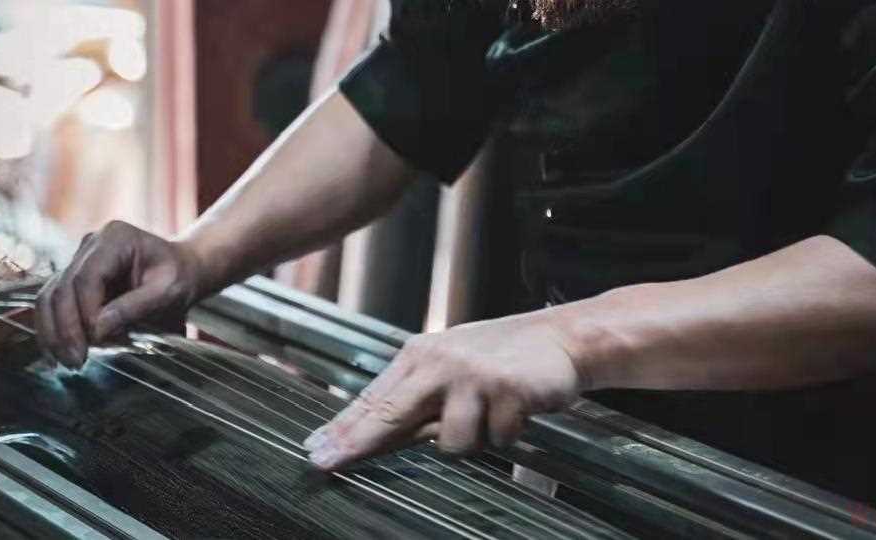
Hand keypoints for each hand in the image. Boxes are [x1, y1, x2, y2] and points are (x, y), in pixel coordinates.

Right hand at [35, 221, 205, 366]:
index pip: (87, 277)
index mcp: (115, 238)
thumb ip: (135, 307)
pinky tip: (59, 353)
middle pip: (61, 288)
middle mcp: (90, 246)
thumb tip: (97, 329)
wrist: (182, 270)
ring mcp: (79, 262)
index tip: (96, 341)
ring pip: (49, 297)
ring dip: (54, 333)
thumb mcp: (169, 291)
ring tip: (66, 362)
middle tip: (76, 361)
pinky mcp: (75, 280)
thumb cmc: (180, 277)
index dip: (85, 312)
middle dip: (66, 328)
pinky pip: (54, 305)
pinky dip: (54, 330)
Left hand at [302, 310, 584, 470]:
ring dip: (473, 439)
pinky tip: (515, 410)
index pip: (375, 398)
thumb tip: (368, 433)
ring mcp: (473, 375)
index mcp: (421, 355)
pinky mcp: (506, 389)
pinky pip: (495, 439)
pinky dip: (507, 433)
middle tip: (327, 463)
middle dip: (357, 443)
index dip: (344, 428)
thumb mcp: (450, 366)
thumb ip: (414, 397)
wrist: (559, 338)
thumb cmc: (501, 356)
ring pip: (450, 442)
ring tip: (490, 415)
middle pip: (390, 414)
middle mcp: (441, 362)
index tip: (316, 450)